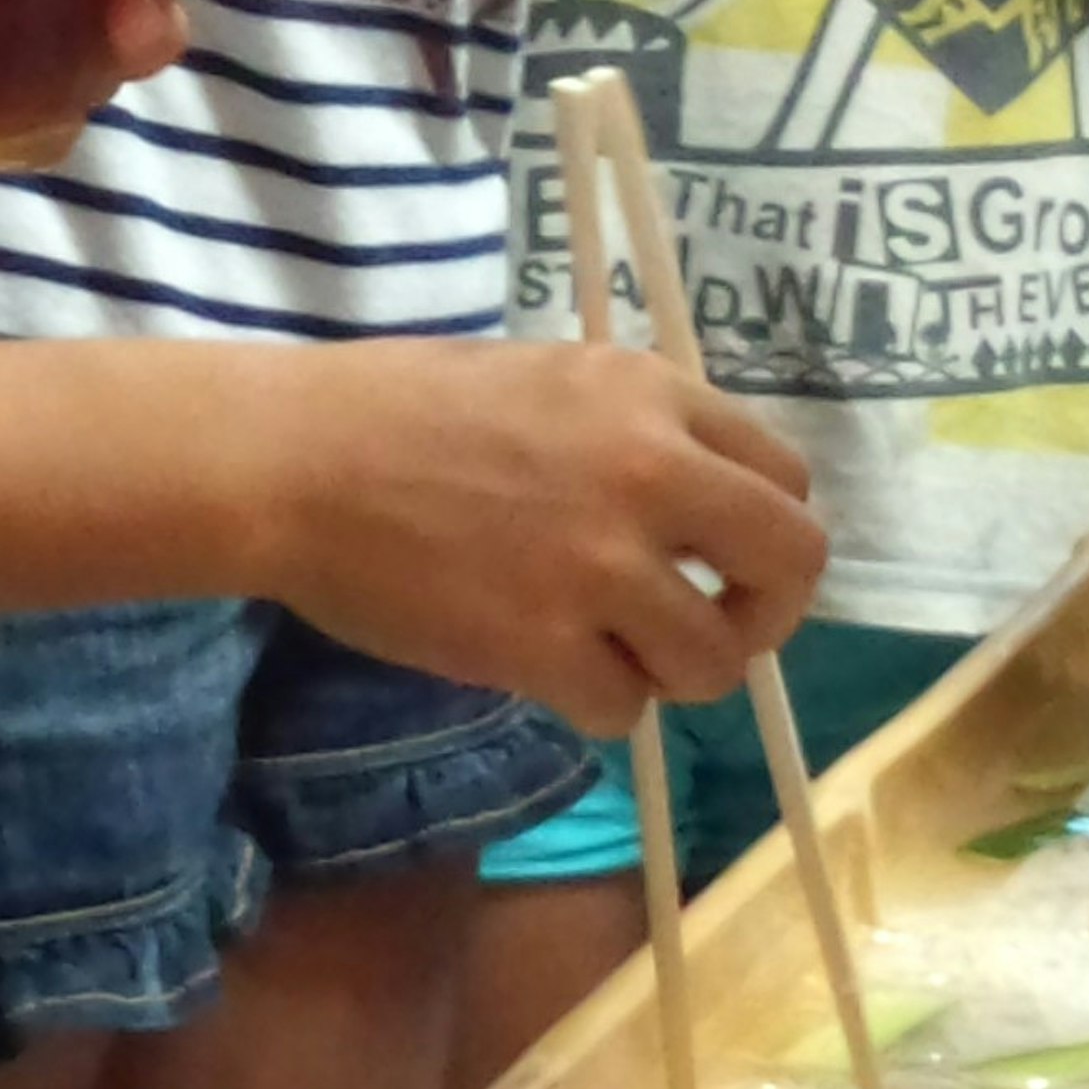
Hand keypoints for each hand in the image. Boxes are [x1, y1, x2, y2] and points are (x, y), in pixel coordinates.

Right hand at [251, 340, 828, 742]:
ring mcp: (599, 566)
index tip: (723, 562)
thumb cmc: (402, 411)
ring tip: (619, 660)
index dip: (763, 535)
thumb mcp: (551, 380)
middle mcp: (649, 475)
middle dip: (763, 615)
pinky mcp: (541, 646)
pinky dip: (600, 708)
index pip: (785, 478)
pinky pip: (625, 709)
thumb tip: (695, 506)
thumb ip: (634, 432)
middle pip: (790, 564)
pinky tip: (554, 677)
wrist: (299, 462)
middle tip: (712, 631)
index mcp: (652, 397)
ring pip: (713, 659)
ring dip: (676, 675)